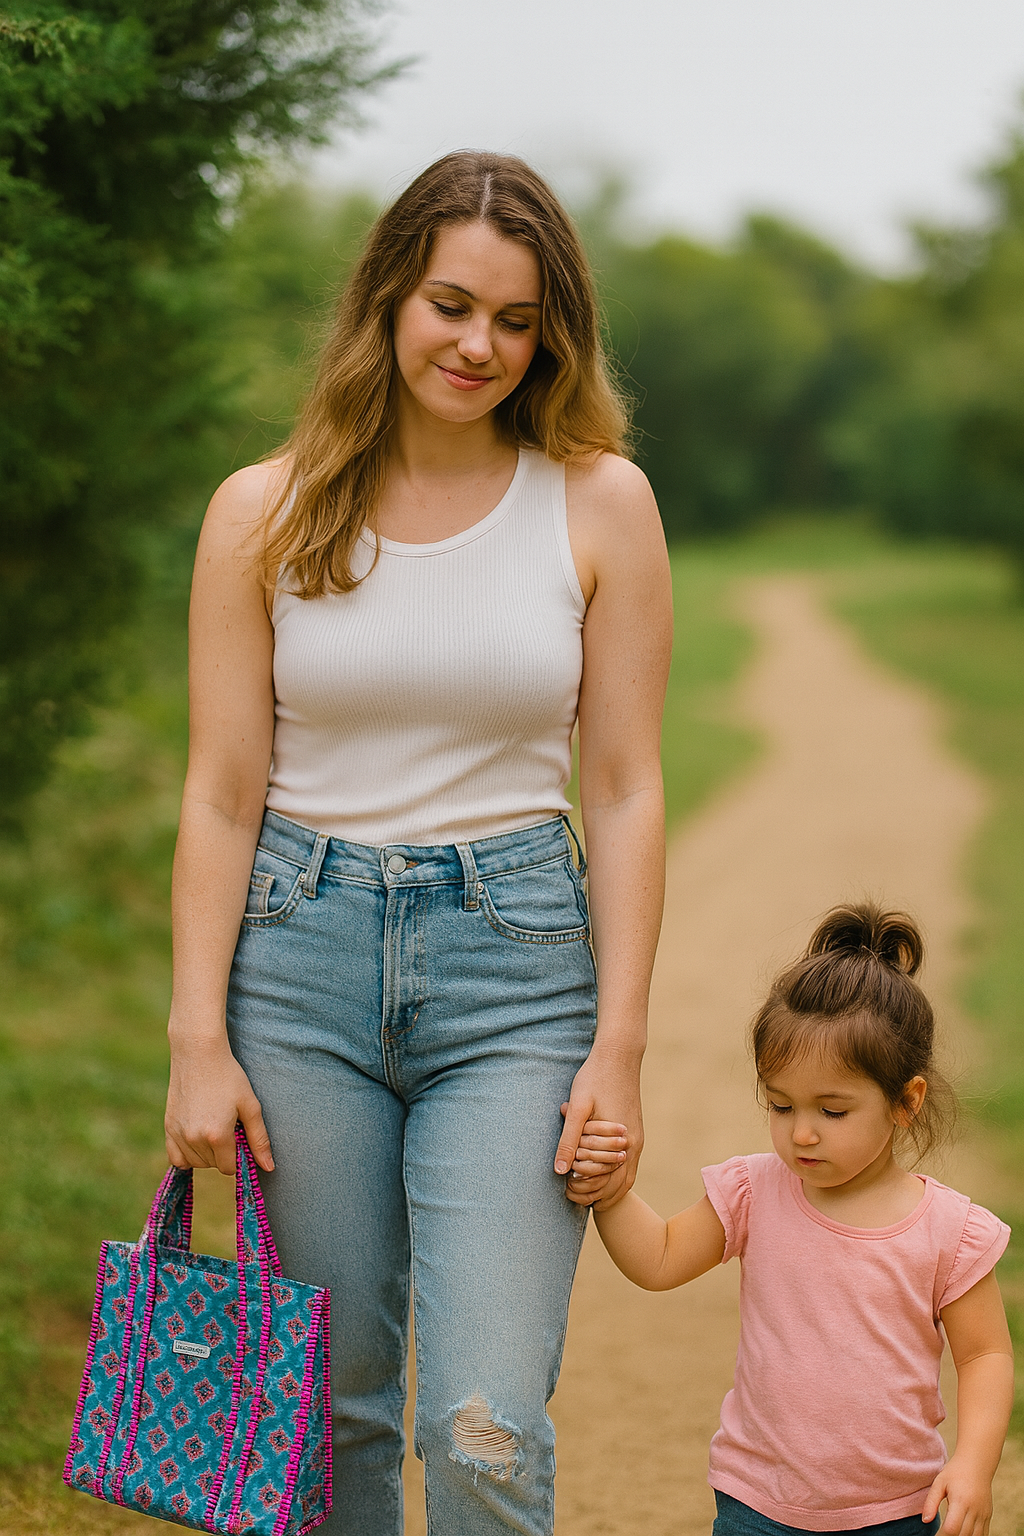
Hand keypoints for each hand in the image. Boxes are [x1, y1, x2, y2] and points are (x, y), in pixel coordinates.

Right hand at [165, 1033, 273, 1174]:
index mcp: (218, 1135)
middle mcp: (195, 1138)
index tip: (240, 1136)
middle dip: (224, 1153)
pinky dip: (187, 1155)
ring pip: (196, 1163)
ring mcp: (178, 1134)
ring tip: (213, 1126)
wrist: (198, 1054)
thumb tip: (269, 1168)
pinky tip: (197, 1139)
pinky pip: (175, 1158)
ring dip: (207, 1154)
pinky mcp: (168, 1127)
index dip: (238, 1156)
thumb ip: (259, 1139)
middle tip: (227, 1125)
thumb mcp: (250, 1105)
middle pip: (213, 1165)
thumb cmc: (229, 1077)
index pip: (229, 1168)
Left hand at [555, 1047, 642, 1208]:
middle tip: (573, 1196)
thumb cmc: (595, 1078)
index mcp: (622, 1142)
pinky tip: (598, 1172)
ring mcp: (637, 1138)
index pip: (607, 1184)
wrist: (619, 1055)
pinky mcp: (635, 1131)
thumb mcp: (577, 1108)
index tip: (567, 1193)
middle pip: (620, 1186)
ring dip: (607, 1188)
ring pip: (626, 1177)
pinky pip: (629, 1164)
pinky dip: (615, 1175)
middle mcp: (634, 1144)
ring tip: (584, 1191)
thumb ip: (568, 1140)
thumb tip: (559, 1171)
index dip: (587, 1193)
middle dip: (597, 1195)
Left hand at [922, 1457, 992, 1535]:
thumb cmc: (955, 1472)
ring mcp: (983, 1515)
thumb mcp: (939, 1483)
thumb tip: (925, 1521)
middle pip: (963, 1535)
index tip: (934, 1535)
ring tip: (951, 1532)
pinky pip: (983, 1534)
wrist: (977, 1464)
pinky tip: (963, 1533)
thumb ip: (931, 1502)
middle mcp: (974, 1510)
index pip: (952, 1528)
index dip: (942, 1535)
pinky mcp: (988, 1516)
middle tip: (940, 1534)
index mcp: (961, 1501)